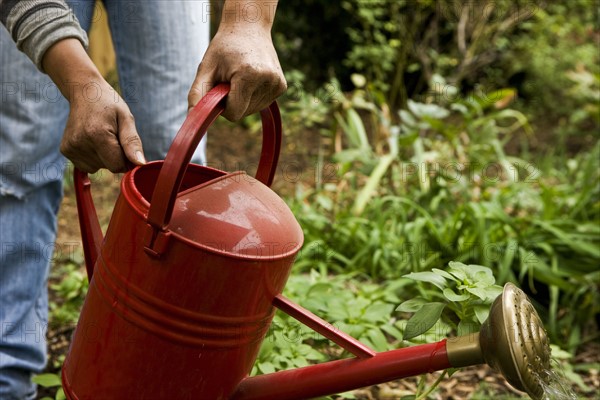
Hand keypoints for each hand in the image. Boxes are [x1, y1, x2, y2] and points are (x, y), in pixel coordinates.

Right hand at [43, 38, 145, 172]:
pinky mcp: (65, 150)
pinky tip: (92, 140)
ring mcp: (70, 147)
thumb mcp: (126, 119)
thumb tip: (140, 164)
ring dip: (104, 157)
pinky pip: (86, 166)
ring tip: (101, 135)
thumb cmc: (109, 104)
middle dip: (115, 156)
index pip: (117, 166)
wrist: (84, 92)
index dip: (126, 160)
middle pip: (108, 167)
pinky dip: (93, 157)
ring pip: (97, 167)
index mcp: (97, 135)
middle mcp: (80, 143)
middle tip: (112, 135)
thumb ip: (133, 143)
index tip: (125, 145)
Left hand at [188, 1, 285, 120]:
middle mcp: (268, 80)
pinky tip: (252, 78)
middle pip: (244, 113)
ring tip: (241, 76)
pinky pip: (262, 103)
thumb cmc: (224, 48)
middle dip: (233, 101)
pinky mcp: (282, 86)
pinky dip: (253, 96)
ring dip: (243, 99)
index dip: (223, 105)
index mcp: (249, 75)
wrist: (249, 27)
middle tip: (230, 78)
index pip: (234, 113)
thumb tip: (191, 116)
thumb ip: (197, 93)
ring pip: (253, 110)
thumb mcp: (206, 68)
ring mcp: (277, 84)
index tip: (220, 88)